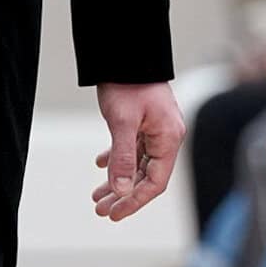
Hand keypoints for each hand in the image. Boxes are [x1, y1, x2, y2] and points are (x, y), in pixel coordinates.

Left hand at [93, 82, 185, 221]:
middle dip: (123, 195)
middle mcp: (166, 137)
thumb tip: (123, 191)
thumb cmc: (127, 84)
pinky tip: (100, 164)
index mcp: (168, 139)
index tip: (113, 214)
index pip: (154, 183)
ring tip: (97, 196)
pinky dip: (117, 159)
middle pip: (146, 176)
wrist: (125, 52)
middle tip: (99, 209)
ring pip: (138, 164)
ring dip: (118, 180)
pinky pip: (134, 147)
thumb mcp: (122, 123)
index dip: (134, 201)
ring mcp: (156, 129)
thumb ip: (123, 158)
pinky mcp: (145, 121)